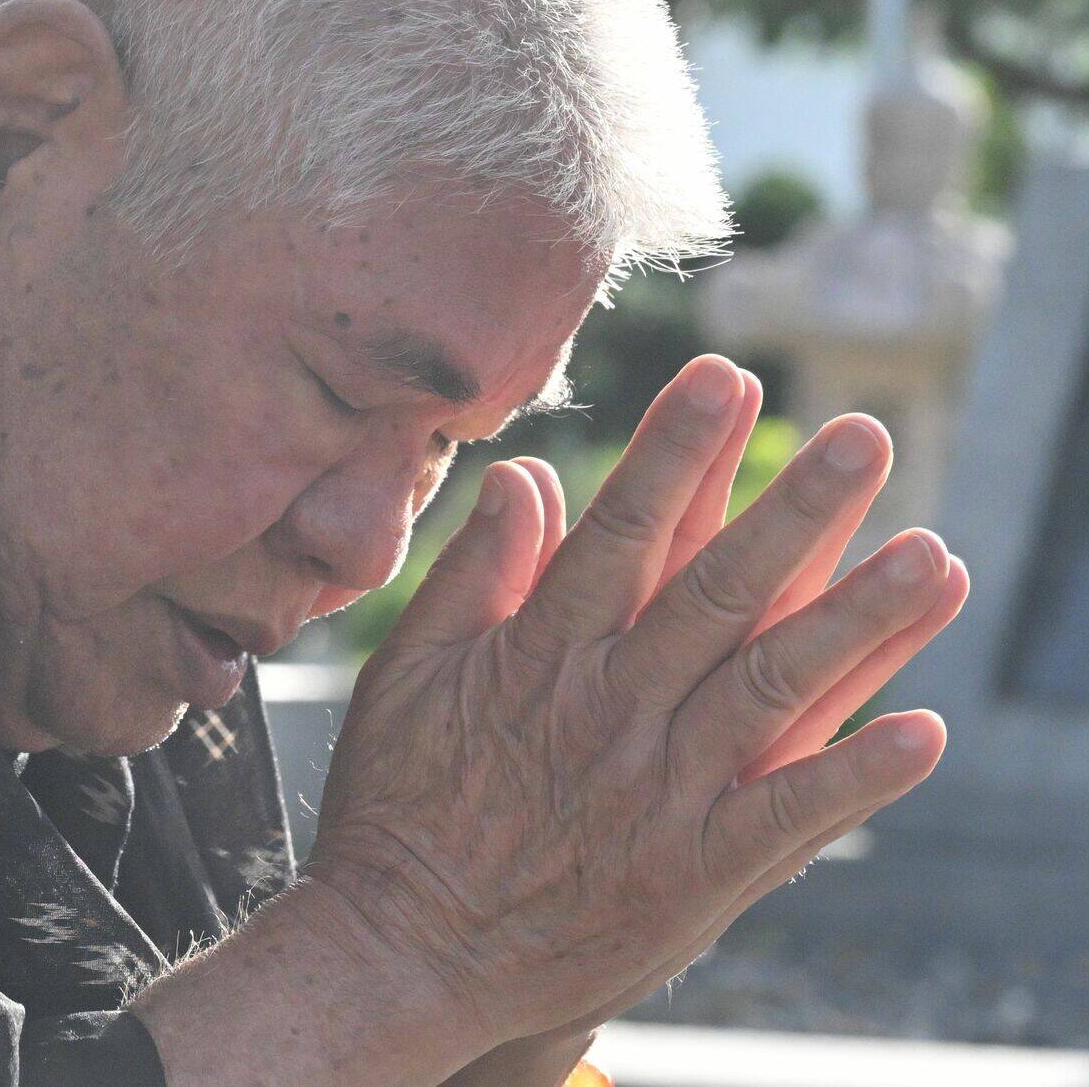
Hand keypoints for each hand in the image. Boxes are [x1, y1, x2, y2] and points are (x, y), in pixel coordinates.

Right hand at [307, 355, 966, 1059]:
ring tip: (934, 558)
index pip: (622, 533)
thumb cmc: (396, 802)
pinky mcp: (692, 873)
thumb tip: (523, 474)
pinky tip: (923, 731)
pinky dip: (855, 777)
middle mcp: (612, 710)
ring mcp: (659, 793)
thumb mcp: (407, 674)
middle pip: (717, 593)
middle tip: (865, 440)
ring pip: (772, 690)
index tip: (723, 378)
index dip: (676, 452)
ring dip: (858, 623)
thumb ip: (473, 573)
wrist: (402, 954)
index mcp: (542, 654)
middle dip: (796, 511)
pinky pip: (786, 820)